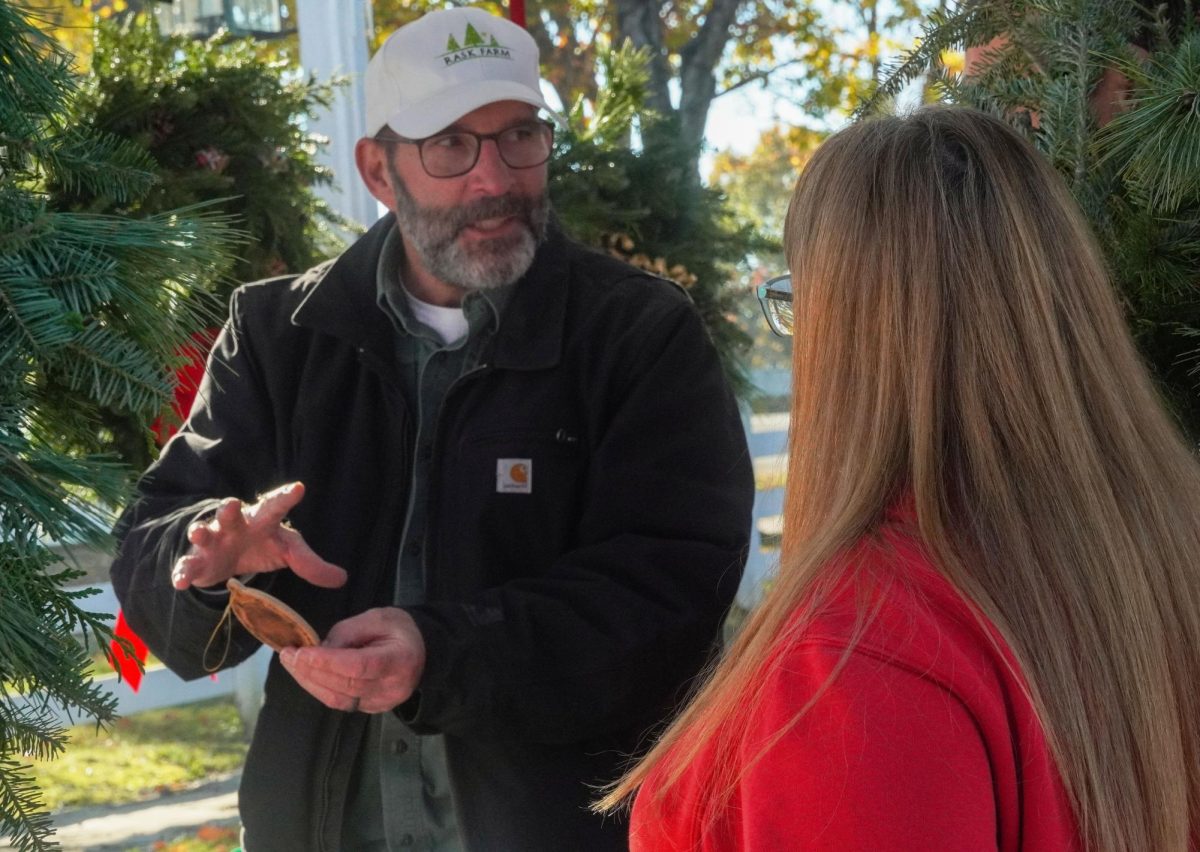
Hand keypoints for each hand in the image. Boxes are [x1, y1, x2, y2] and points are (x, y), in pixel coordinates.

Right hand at [172, 482, 347, 590]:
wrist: (229, 555)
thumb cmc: (262, 545)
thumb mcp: (288, 552)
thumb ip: (312, 564)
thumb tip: (343, 578)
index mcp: (262, 519)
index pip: (276, 505)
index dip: (286, 497)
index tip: (299, 488)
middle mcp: (235, 525)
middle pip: (231, 512)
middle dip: (230, 508)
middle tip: (233, 504)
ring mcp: (213, 541)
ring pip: (204, 532)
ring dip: (200, 532)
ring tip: (198, 533)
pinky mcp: (198, 561)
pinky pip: (188, 565)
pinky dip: (183, 572)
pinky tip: (181, 581)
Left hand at [279, 608, 425, 713]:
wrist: (422, 652)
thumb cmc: (399, 629)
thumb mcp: (376, 618)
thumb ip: (347, 633)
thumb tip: (319, 650)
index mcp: (399, 660)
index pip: (358, 666)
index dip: (327, 662)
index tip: (301, 653)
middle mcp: (391, 688)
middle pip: (344, 685)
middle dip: (311, 671)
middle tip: (287, 655)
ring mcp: (381, 703)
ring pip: (338, 699)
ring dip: (309, 682)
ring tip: (291, 663)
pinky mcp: (371, 709)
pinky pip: (340, 703)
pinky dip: (319, 689)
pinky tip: (306, 674)